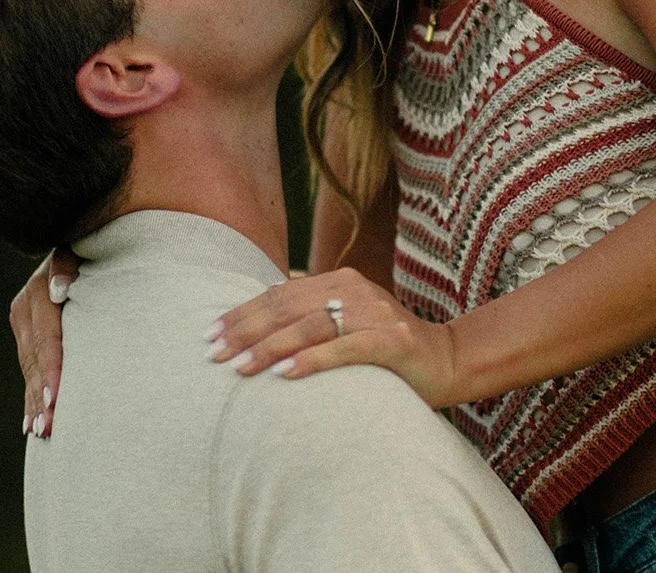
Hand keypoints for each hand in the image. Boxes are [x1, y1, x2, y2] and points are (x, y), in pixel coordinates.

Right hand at [10, 247, 80, 437]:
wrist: (82, 239)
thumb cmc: (96, 246)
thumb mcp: (83, 249)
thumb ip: (68, 265)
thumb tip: (59, 290)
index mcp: (39, 290)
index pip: (46, 339)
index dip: (51, 370)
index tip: (56, 401)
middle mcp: (26, 306)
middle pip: (34, 359)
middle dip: (40, 396)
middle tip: (48, 429)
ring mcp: (23, 320)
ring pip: (28, 368)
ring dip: (33, 401)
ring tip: (41, 432)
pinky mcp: (26, 332)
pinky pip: (28, 367)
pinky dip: (32, 394)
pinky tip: (31, 422)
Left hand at [207, 268, 460, 408]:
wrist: (445, 361)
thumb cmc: (387, 347)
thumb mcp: (349, 318)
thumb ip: (315, 305)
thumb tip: (274, 288)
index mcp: (340, 280)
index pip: (279, 294)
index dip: (242, 313)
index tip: (209, 334)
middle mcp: (355, 289)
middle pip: (288, 308)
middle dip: (246, 331)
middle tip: (213, 354)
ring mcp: (375, 314)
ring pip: (311, 326)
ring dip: (270, 348)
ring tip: (240, 368)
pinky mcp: (393, 341)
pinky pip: (344, 349)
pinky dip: (311, 360)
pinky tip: (283, 374)